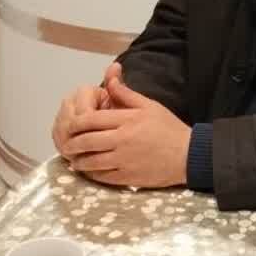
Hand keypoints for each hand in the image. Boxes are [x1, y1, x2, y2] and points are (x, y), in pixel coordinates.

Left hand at [55, 71, 189, 189]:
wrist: (188, 154)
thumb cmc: (168, 128)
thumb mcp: (149, 105)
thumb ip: (125, 93)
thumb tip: (109, 77)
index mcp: (126, 120)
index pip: (91, 120)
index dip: (75, 123)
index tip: (69, 125)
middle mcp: (122, 140)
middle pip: (86, 141)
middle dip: (72, 143)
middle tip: (67, 144)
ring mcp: (124, 160)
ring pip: (91, 162)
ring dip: (78, 160)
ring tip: (74, 159)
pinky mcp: (128, 177)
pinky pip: (102, 177)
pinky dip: (92, 174)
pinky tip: (88, 171)